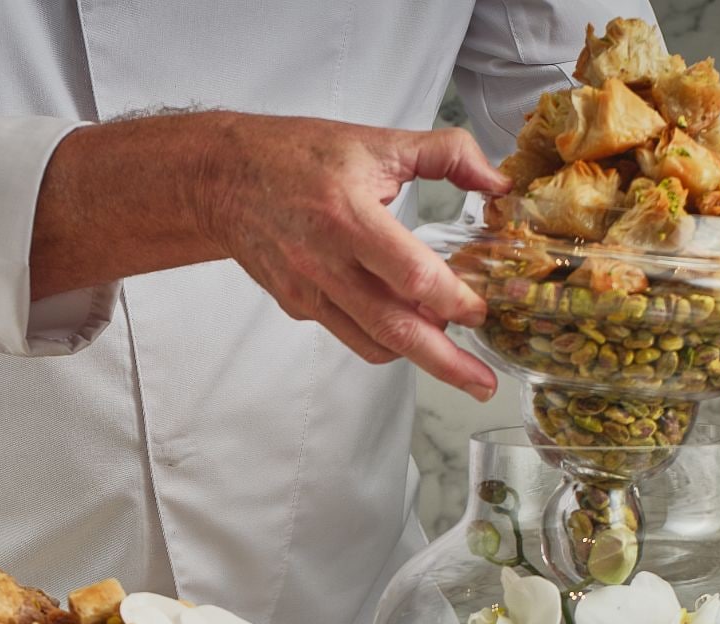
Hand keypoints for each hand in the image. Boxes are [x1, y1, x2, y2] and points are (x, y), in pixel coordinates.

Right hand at [189, 115, 506, 398]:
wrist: (223, 179)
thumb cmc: (296, 156)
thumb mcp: (377, 141)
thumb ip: (446, 154)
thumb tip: (496, 182)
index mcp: (349, 217)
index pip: (412, 277)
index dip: (454, 300)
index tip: (480, 309)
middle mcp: (326, 263)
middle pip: (397, 330)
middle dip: (447, 364)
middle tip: (483, 385)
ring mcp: (309, 291)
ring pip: (374, 343)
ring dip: (418, 355)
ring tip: (454, 358)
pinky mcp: (299, 306)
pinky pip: (350, 333)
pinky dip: (384, 337)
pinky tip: (407, 324)